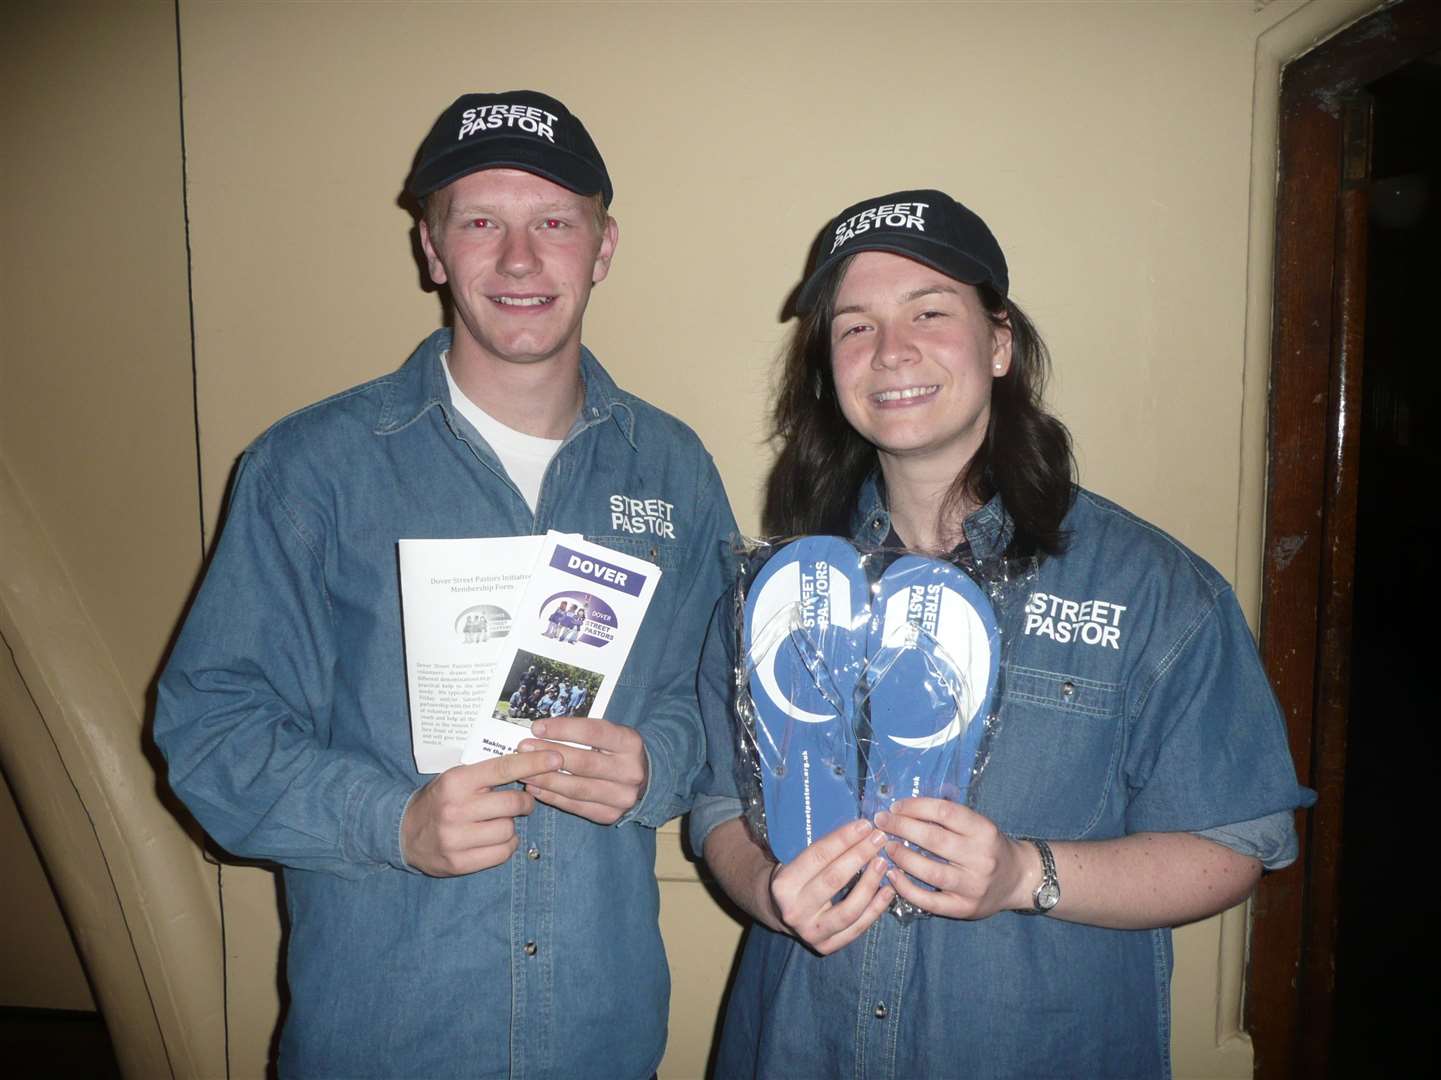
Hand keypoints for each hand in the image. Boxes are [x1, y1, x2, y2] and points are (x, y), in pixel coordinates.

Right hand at [402, 750, 560, 876]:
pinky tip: (494, 840)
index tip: (556, 759)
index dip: (533, 763)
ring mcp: (456, 838)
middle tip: (521, 803)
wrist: (403, 833)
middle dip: (524, 802)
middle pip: (512, 803)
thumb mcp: (456, 779)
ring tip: (498, 822)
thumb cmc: (439, 800)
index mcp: (456, 781)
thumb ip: (486, 773)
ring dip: (511, 826)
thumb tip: (530, 762)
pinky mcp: (459, 862)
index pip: (503, 768)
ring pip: (509, 830)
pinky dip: (506, 846)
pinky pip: (502, 853)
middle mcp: (456, 809)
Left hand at [518, 716, 647, 824]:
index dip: (563, 729)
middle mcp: (630, 771)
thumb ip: (583, 732)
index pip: (593, 732)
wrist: (645, 779)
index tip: (537, 727)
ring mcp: (622, 796)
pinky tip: (535, 788)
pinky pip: (576, 806)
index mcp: (630, 743)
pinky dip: (552, 798)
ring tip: (524, 771)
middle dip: (548, 755)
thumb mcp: (610, 734)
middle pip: (583, 762)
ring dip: (546, 779)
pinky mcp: (610, 814)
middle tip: (524, 749)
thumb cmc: (617, 751)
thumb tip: (542, 731)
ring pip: (577, 788)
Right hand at [768, 819, 894, 954]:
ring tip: (883, 862)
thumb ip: (819, 848)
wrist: (778, 911)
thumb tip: (858, 828)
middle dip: (860, 855)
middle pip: (834, 879)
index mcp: (783, 885)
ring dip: (870, 883)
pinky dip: (876, 909)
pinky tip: (888, 890)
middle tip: (879, 838)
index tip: (865, 824)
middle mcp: (794, 911)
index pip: (818, 856)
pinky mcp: (826, 946)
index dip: (843, 839)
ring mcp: (810, 932)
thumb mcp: (793, 860)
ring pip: (850, 909)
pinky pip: (857, 928)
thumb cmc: (793, 877)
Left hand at [876, 799, 1032, 919]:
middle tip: (881, 822)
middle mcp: (980, 858)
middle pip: (934, 839)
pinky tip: (893, 876)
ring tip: (886, 847)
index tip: (895, 807)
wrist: (1018, 879)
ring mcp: (973, 886)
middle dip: (901, 828)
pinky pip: (929, 901)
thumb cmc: (989, 846)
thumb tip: (904, 808)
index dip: (915, 807)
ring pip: (930, 871)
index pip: (944, 812)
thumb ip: (948, 818)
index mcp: (983, 830)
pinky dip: (906, 888)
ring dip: (902, 857)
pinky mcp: (964, 908)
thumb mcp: (977, 825)